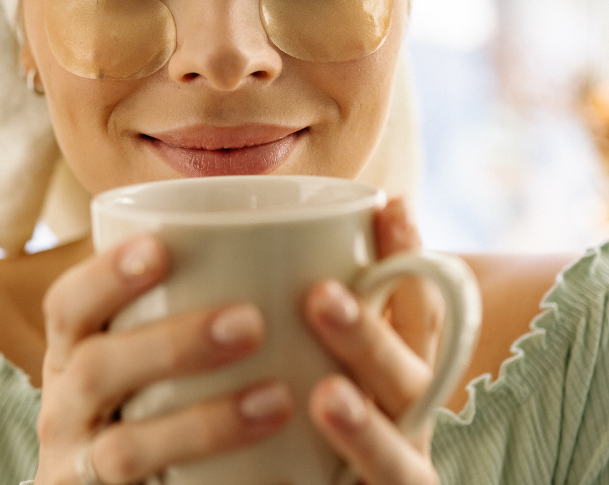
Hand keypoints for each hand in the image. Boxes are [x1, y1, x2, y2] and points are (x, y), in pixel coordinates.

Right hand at [34, 236, 293, 484]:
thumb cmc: (148, 405)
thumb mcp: (146, 355)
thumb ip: (190, 305)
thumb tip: (300, 237)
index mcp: (75, 353)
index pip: (68, 305)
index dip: (105, 275)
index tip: (161, 247)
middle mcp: (65, 407)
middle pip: (97, 368)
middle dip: (172, 343)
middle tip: (250, 322)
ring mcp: (80, 468)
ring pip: (124, 448)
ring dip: (202, 424)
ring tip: (277, 400)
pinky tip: (274, 479)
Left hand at [304, 198, 443, 484]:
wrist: (289, 483)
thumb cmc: (296, 421)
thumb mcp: (304, 358)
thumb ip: (293, 313)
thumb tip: (245, 236)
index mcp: (395, 380)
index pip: (416, 315)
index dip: (411, 262)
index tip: (389, 206)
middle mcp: (403, 427)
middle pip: (408, 382)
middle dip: (372, 337)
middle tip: (321, 296)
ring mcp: (387, 479)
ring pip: (398, 463)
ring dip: (368, 431)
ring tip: (327, 397)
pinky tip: (283, 483)